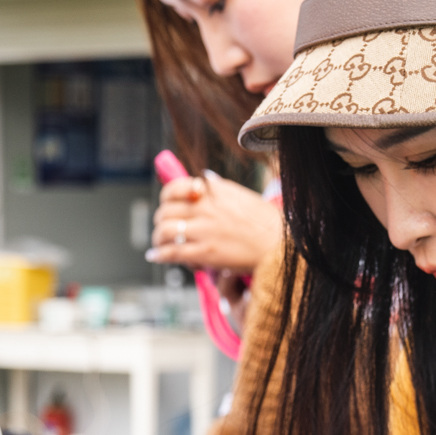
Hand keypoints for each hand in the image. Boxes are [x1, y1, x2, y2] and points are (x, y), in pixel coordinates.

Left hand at [147, 173, 280, 273]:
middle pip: (165, 211)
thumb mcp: (243, 195)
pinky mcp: (205, 252)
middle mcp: (205, 208)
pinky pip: (172, 252)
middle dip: (160, 221)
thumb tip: (204, 178)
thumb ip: (220, 188)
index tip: (168, 204)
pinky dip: (160, 254)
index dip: (167, 197)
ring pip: (164, 231)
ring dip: (157, 238)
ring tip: (159, 244)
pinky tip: (156, 256)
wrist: (279, 245)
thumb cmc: (266, 222)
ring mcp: (204, 230)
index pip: (175, 188)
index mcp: (213, 192)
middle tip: (162, 228)